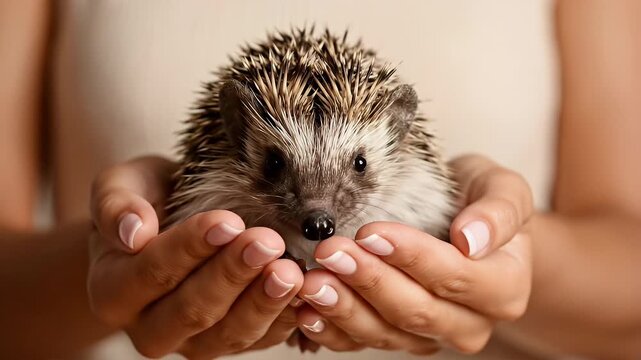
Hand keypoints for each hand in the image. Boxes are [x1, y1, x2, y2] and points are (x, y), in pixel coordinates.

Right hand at [87, 156, 303, 357]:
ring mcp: (192, 343)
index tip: (227, 221)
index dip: (190, 248)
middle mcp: (149, 328)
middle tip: (267, 242)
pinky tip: (305, 293)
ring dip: (263, 302)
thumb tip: (133, 231)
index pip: (152, 273)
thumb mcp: (120, 187)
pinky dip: (284, 319)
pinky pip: (258, 340)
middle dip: (233, 275)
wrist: (168, 224)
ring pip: (229, 335)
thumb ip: (115, 205)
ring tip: (291, 271)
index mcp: (112, 292)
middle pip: (193, 310)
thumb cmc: (146, 201)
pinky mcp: (229, 342)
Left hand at [294, 154, 532, 353]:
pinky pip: (364, 342)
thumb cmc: (481, 202)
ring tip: (312, 282)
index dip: (410, 256)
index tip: (371, 232)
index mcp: (504, 288)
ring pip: (386, 332)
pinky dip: (334, 330)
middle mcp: (470, 323)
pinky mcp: (399, 338)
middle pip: (415, 309)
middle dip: (369, 280)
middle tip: (330, 252)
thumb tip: (471, 239)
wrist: (467, 224)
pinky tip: (308, 311)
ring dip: (345, 308)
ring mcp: (431, 336)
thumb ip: (499, 211)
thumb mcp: (503, 189)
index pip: (453, 276)